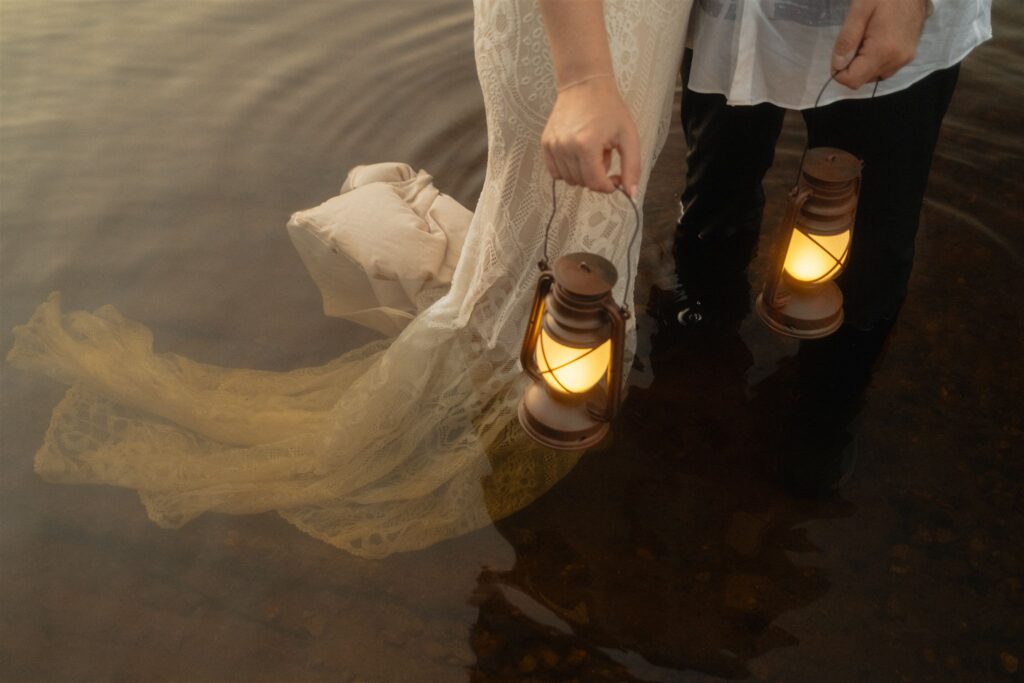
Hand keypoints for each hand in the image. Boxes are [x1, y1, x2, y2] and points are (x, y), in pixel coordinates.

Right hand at [541, 76, 640, 197]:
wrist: (584, 84)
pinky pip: (555, 171)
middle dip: (597, 177)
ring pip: (569, 179)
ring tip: (591, 152)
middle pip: (582, 183)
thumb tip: (632, 194)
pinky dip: (568, 169)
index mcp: (587, 146)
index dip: (609, 186)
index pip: (595, 184)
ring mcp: (552, 145)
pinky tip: (577, 154)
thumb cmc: (609, 108)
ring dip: (582, 172)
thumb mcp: (628, 136)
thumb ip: (632, 167)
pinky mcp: (545, 143)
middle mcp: (566, 147)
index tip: (616, 177)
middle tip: (605, 157)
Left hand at [832, 0, 927, 89]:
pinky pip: (885, 68)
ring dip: (863, 64)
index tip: (840, 52)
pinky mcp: (909, 55)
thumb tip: (837, 66)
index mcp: (883, 52)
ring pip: (874, 76)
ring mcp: (905, 59)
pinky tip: (876, 41)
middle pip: (863, 80)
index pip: (853, 80)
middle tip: (855, 40)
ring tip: (867, 38)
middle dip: (852, 66)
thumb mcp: (859, 11)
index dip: (839, 71)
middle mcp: (896, 61)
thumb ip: (847, 39)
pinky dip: (875, 61)